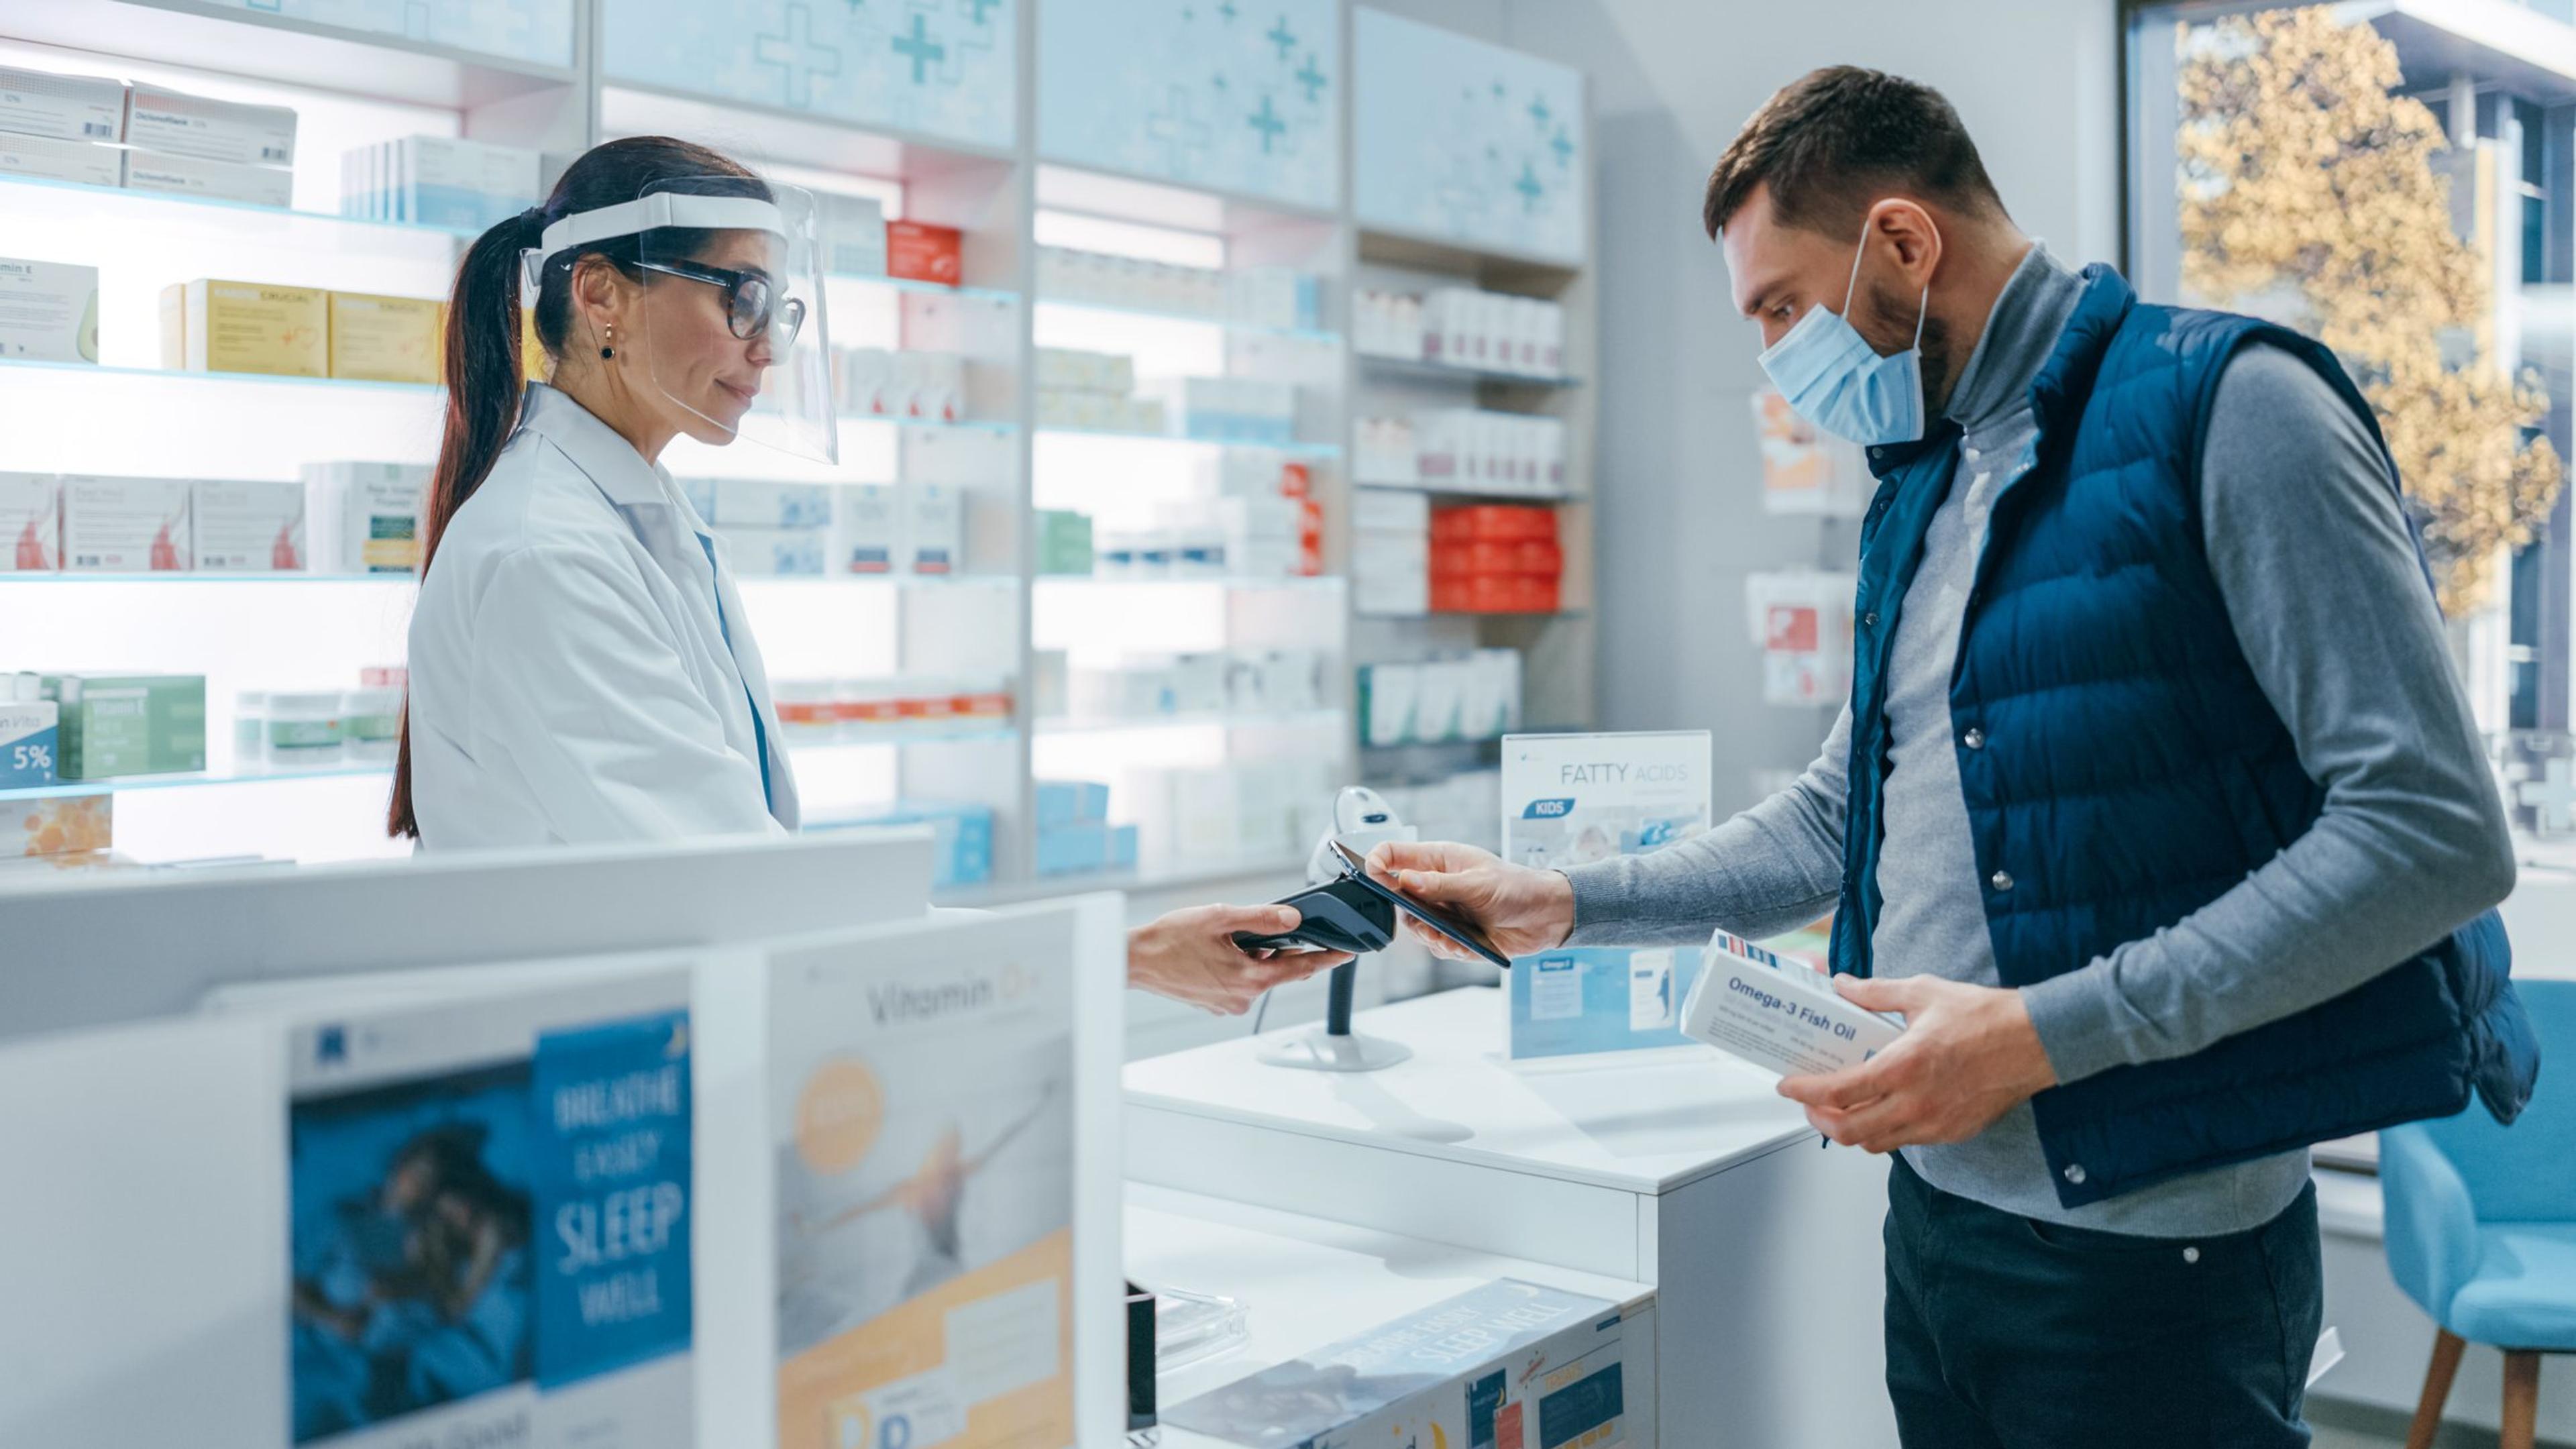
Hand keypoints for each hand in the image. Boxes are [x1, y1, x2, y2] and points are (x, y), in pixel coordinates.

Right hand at [1126, 903, 1352, 1015]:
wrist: (1135, 960)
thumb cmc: (1170, 938)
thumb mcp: (1220, 917)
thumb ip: (1261, 917)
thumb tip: (1293, 919)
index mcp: (1249, 978)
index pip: (1302, 968)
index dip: (1328, 959)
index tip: (1348, 953)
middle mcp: (1242, 997)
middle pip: (1279, 971)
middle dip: (1280, 949)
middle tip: (1269, 927)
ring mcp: (1228, 1004)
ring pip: (1257, 975)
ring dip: (1254, 956)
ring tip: (1227, 937)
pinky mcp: (1215, 1004)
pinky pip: (1238, 982)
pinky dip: (1238, 965)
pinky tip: (1218, 951)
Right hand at [1362, 840, 1575, 961]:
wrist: (1546, 916)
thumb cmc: (1517, 888)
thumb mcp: (1478, 884)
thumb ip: (1439, 884)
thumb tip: (1404, 879)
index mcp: (1438, 860)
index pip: (1393, 855)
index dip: (1376, 863)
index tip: (1371, 878)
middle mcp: (1436, 885)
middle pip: (1398, 897)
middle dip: (1407, 913)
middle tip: (1423, 921)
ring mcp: (1444, 910)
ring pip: (1415, 926)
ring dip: (1429, 935)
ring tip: (1447, 937)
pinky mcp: (1454, 934)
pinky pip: (1436, 945)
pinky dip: (1447, 948)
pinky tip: (1463, 945)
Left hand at [1777, 976, 2058, 1152]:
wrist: (2037, 1043)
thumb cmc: (1985, 1016)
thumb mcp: (1923, 992)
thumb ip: (1876, 993)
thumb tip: (1843, 986)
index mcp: (1903, 1067)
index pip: (1838, 1091)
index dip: (1804, 1092)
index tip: (1788, 1085)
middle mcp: (1915, 1103)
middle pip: (1848, 1130)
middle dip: (1818, 1119)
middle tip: (1808, 1103)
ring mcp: (1934, 1123)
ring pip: (1875, 1143)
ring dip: (1849, 1129)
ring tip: (1838, 1109)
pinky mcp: (1952, 1132)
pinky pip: (1905, 1142)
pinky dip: (1882, 1132)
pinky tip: (1879, 1111)